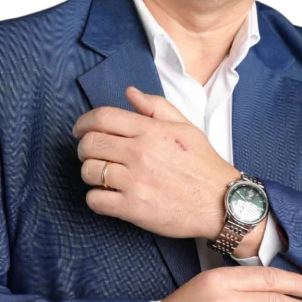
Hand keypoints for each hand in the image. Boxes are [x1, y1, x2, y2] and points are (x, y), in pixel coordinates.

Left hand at [72, 86, 238, 240]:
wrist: (220, 202)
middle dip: (84, 148)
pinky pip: (95, 200)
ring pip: (88, 172)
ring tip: (102, 176)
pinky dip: (96, 198)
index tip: (80, 130)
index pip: (102, 117)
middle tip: (91, 154)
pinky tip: (108, 195)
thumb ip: (155, 107)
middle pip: (89, 144)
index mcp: (150, 131)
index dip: (84, 122)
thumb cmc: (203, 164)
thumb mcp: (185, 126)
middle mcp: (140, 154)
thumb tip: (130, 92)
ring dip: (90, 173)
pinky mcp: (134, 208)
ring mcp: (135, 182)